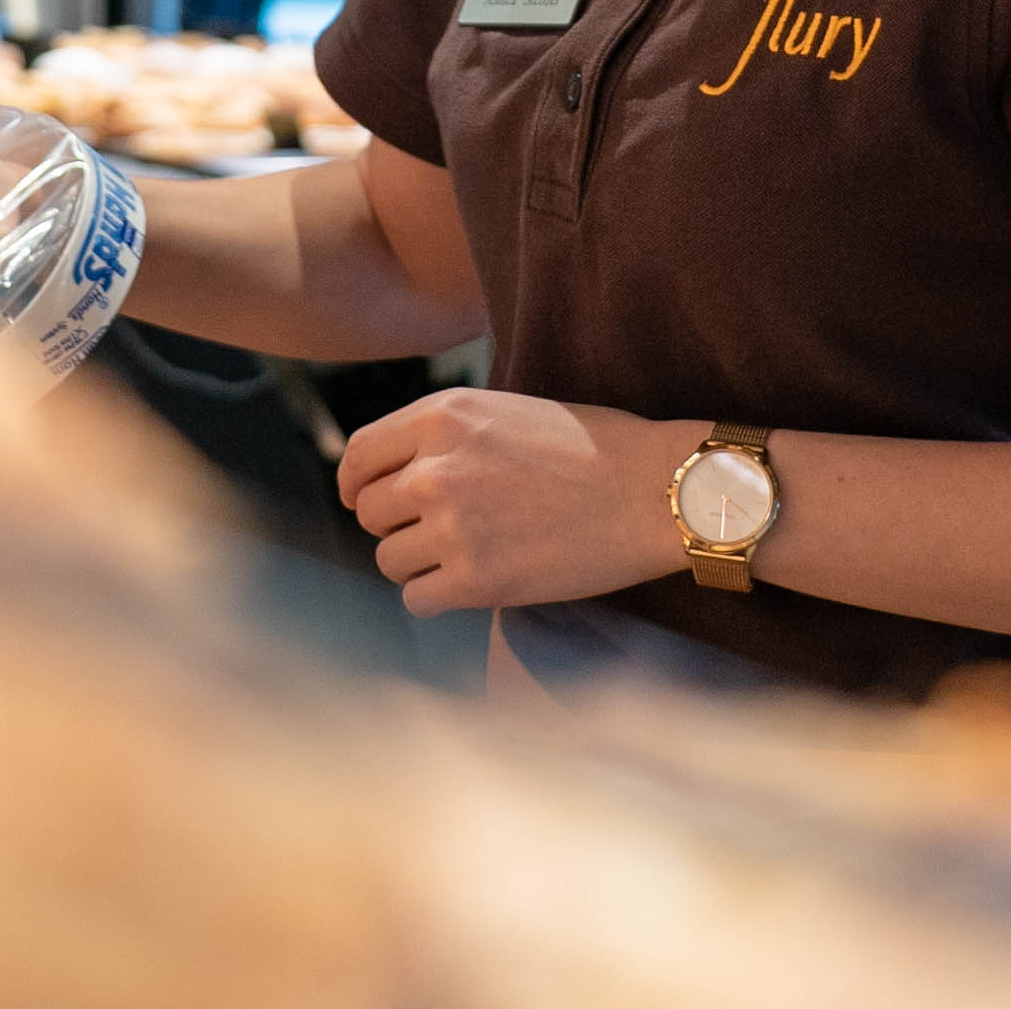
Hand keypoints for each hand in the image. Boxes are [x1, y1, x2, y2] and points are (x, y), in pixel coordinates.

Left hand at [335, 390, 691, 616]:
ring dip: (419, 562)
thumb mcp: (506, 412)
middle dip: (395, 524)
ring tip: (466, 555)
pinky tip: (472, 583)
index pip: (360, 454)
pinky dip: (437, 596)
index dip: (355, 483)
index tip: (361, 500)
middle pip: (370, 511)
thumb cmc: (594, 448)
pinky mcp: (477, 580)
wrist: (655, 491)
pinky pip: (418, 599)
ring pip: (390, 559)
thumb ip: (446, 436)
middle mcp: (436, 468)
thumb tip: (394, 472)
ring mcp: (454, 526)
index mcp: (443, 416)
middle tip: (437, 531)